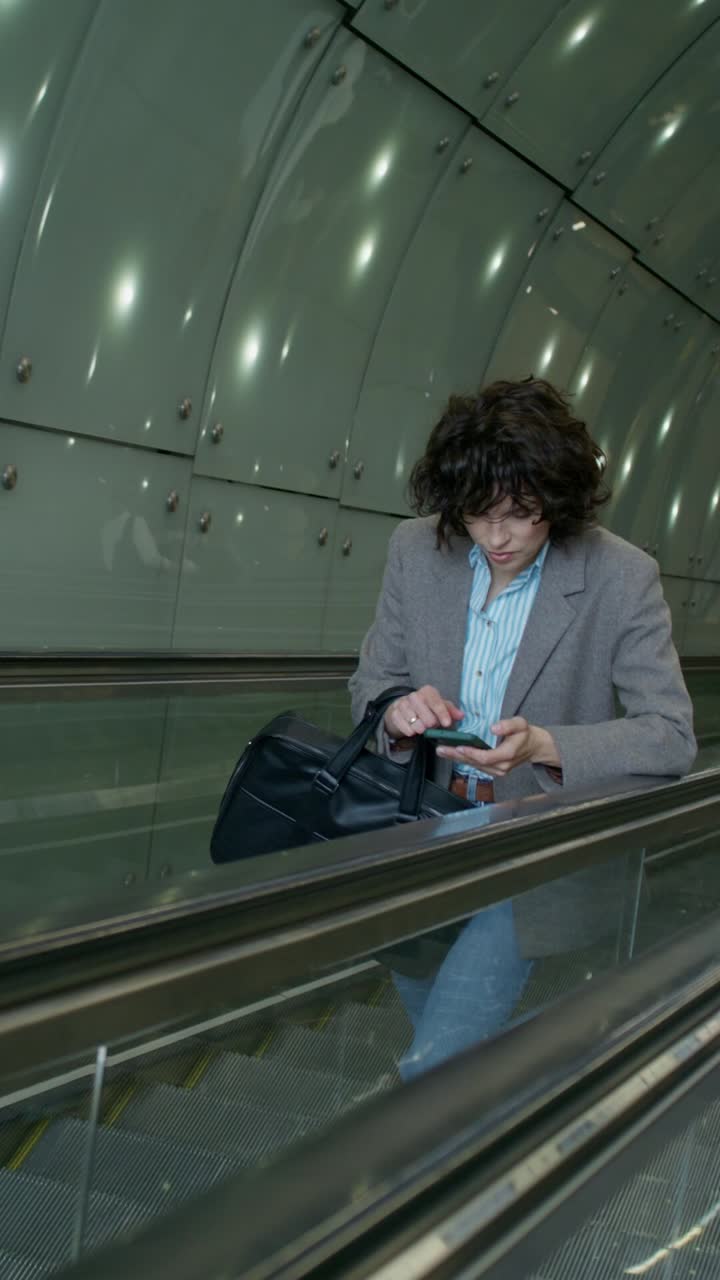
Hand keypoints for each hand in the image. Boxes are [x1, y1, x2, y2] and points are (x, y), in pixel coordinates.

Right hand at [384, 685, 463, 740]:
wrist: (406, 709)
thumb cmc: (427, 709)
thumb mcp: (441, 708)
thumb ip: (451, 711)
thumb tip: (461, 715)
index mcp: (427, 691)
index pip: (435, 702)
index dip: (442, 713)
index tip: (447, 724)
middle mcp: (414, 695)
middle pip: (424, 711)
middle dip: (430, 721)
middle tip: (432, 727)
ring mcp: (402, 703)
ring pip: (412, 718)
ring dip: (419, 727)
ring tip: (422, 730)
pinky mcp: (394, 713)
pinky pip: (400, 722)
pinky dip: (407, 729)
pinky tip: (412, 732)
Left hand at [435, 717, 559, 776]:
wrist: (533, 747)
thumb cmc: (525, 734)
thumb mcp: (520, 724)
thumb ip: (508, 725)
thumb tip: (493, 728)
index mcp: (507, 755)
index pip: (485, 757)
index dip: (471, 753)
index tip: (458, 747)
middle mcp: (501, 767)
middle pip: (475, 763)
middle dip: (456, 756)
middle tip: (440, 749)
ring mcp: (497, 771)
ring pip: (473, 765)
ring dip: (456, 759)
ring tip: (442, 751)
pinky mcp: (493, 770)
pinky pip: (476, 766)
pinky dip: (463, 759)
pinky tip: (452, 754)